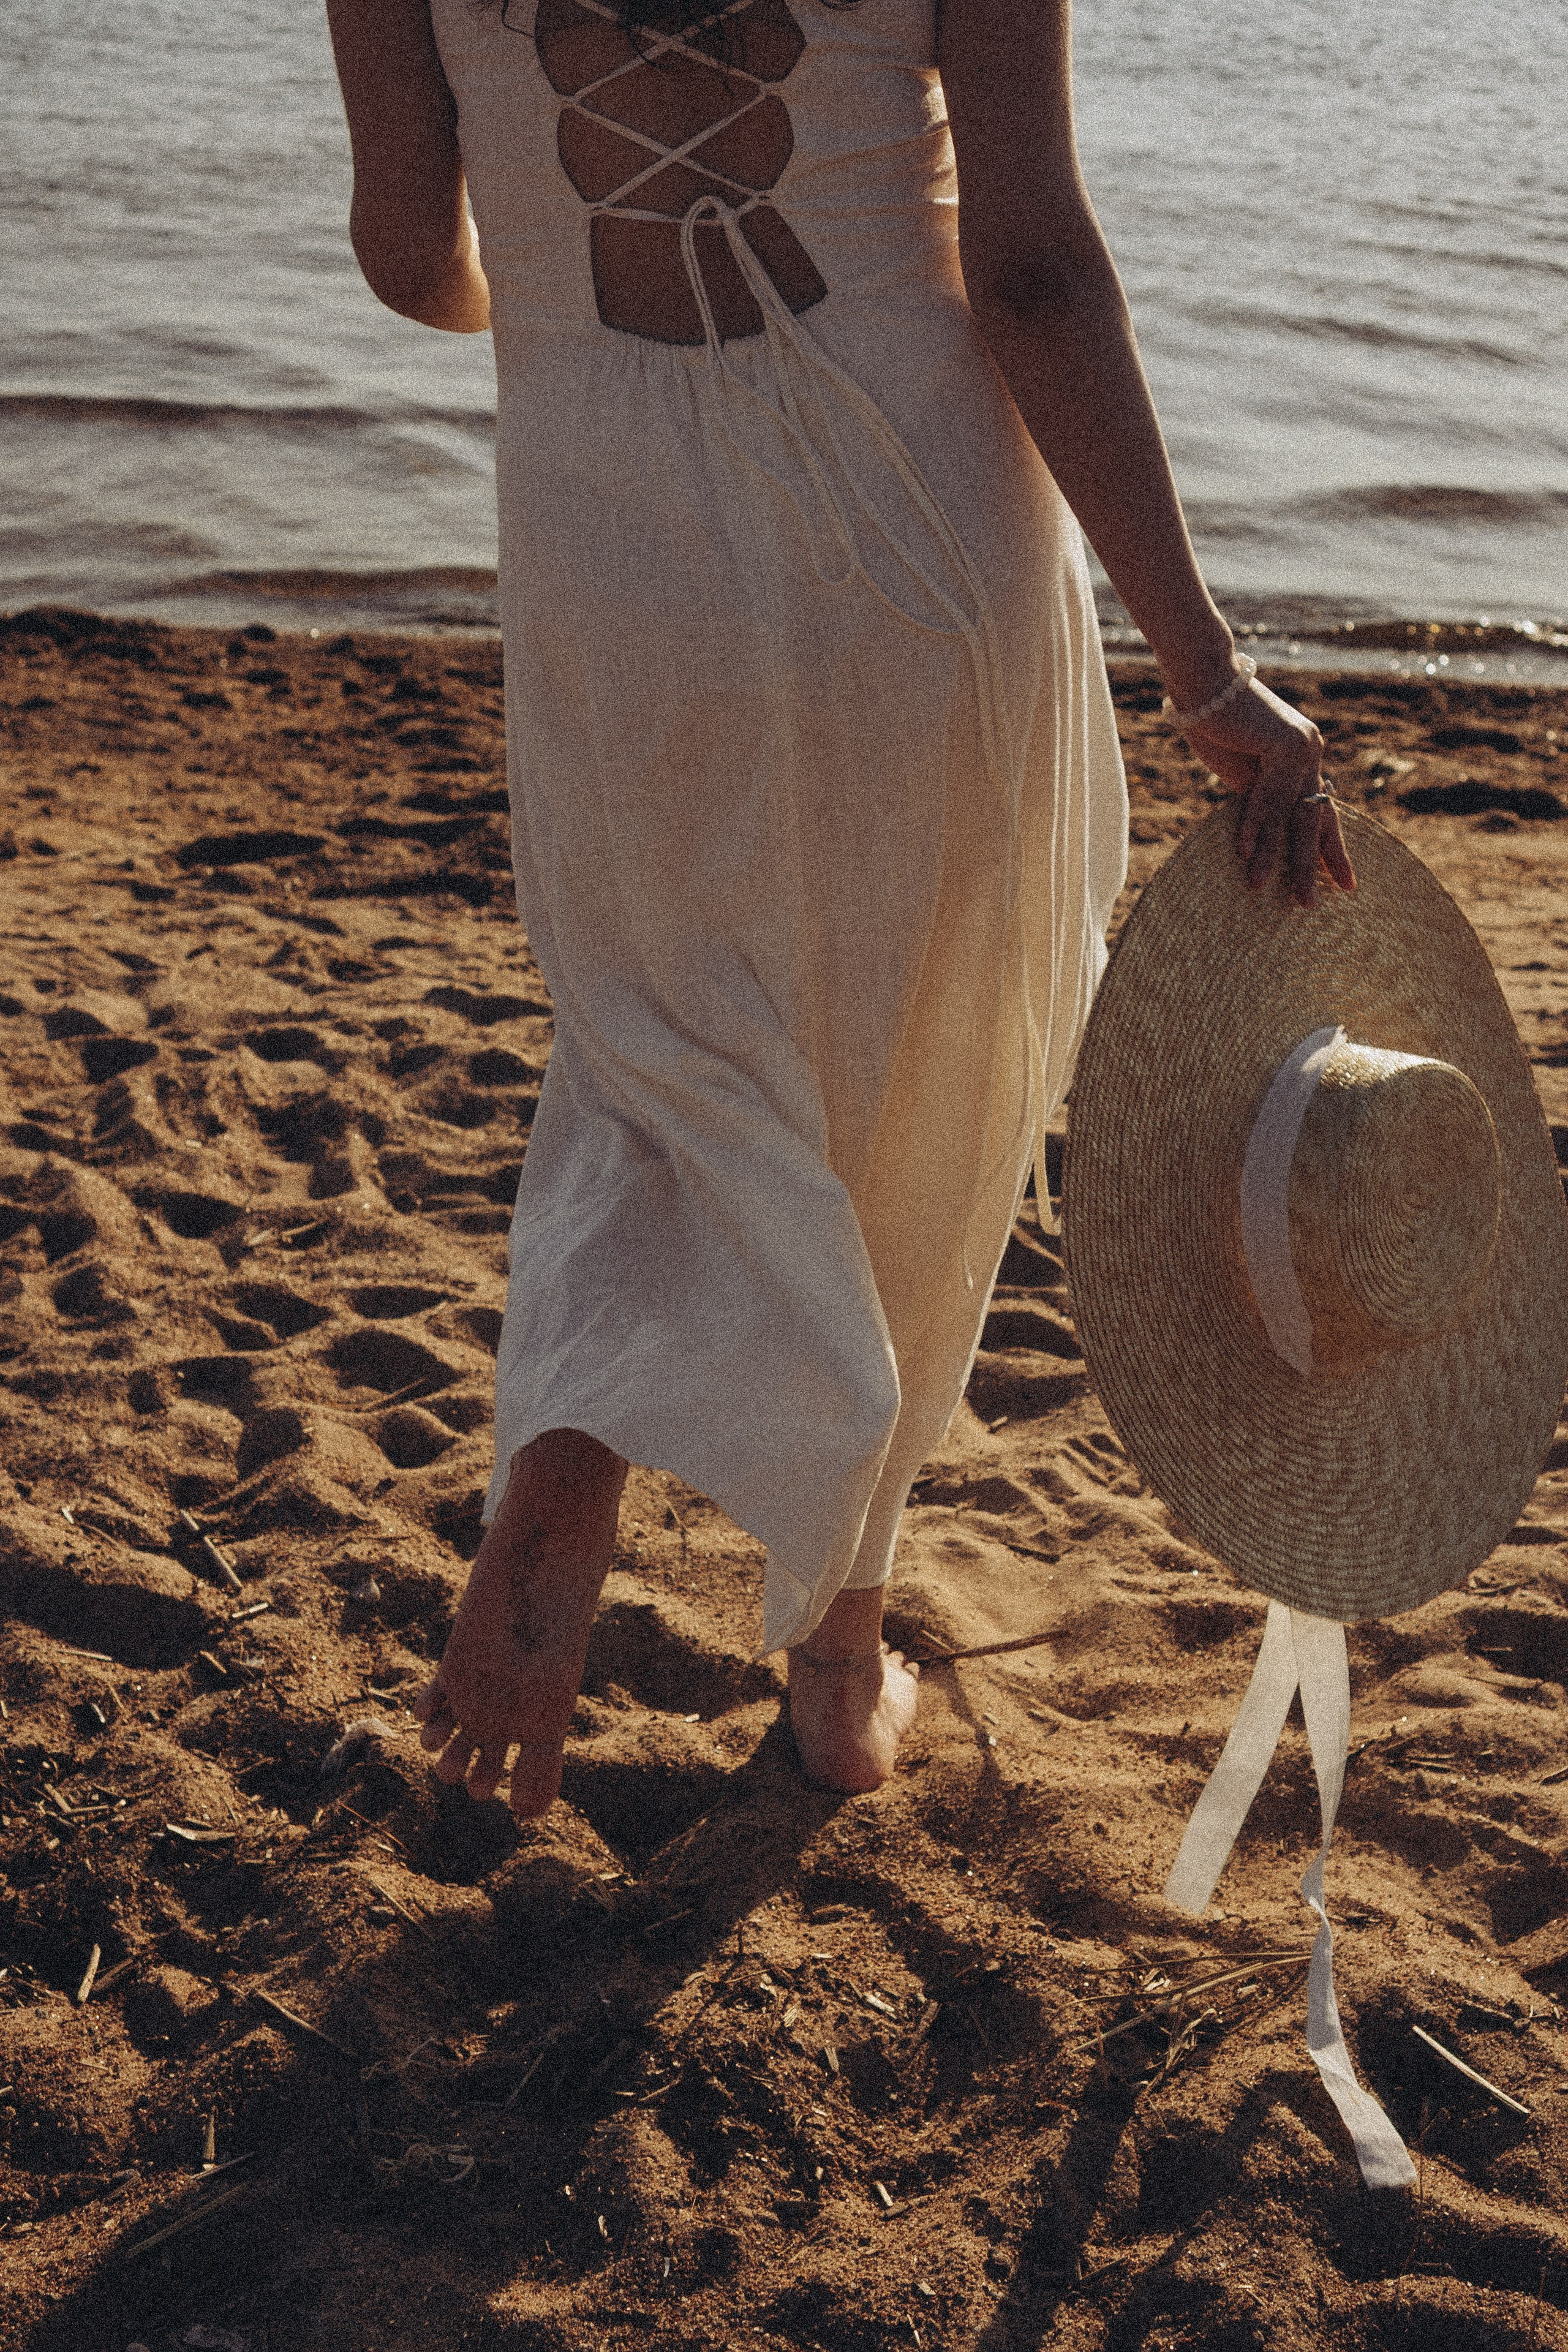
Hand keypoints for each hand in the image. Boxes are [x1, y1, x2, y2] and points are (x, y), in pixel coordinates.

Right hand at [1176, 674, 1355, 907]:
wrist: (1204, 681)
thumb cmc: (1215, 722)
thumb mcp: (1240, 769)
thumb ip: (1257, 797)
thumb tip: (1262, 833)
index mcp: (1304, 760)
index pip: (1320, 812)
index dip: (1330, 850)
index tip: (1344, 884)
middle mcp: (1310, 755)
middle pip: (1312, 820)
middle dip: (1312, 865)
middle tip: (1311, 904)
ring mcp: (1303, 749)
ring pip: (1288, 815)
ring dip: (1274, 855)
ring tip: (1265, 891)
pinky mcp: (1285, 745)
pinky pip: (1266, 797)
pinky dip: (1252, 826)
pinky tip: (1243, 856)